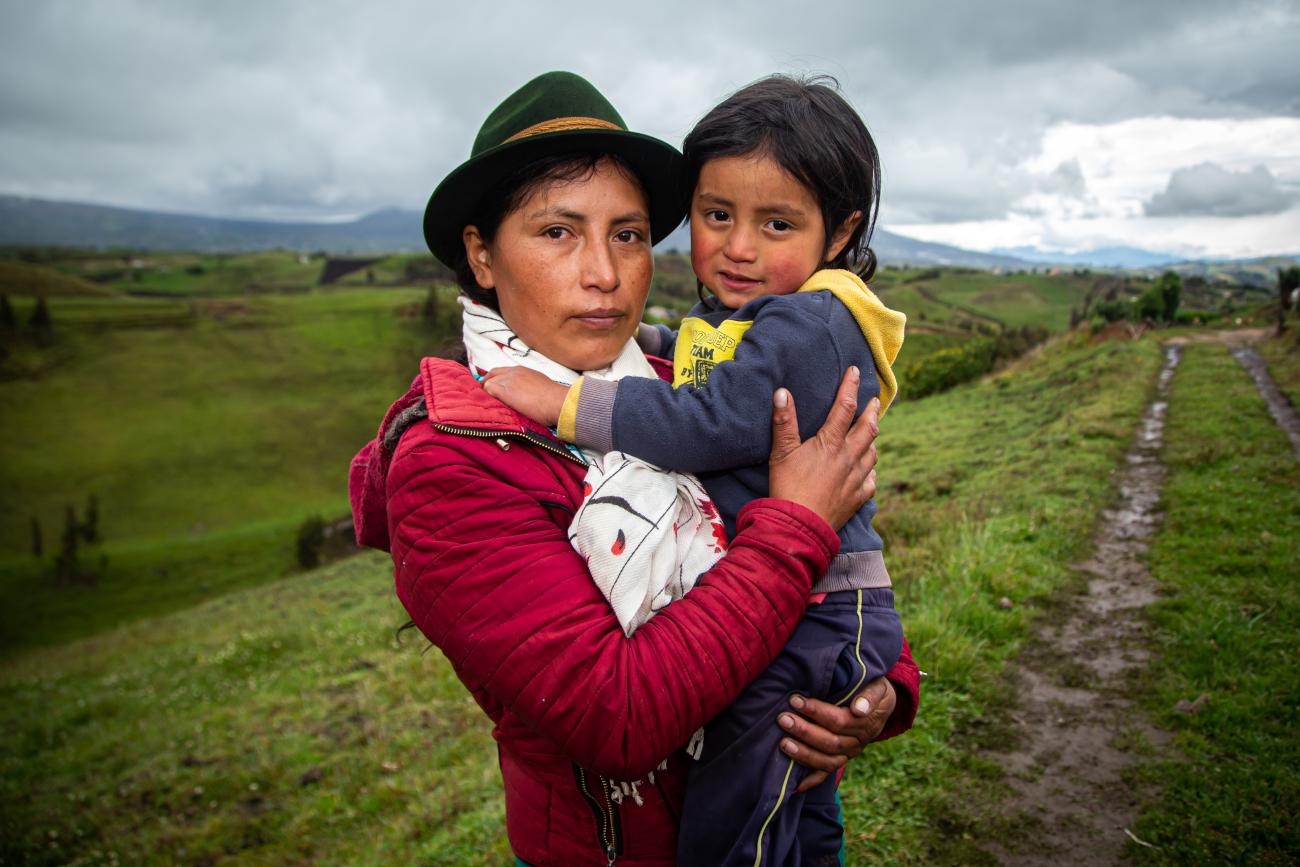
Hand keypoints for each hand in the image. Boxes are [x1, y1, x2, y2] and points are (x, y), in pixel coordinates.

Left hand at [481, 367, 569, 427]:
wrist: (558, 402)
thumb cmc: (555, 399)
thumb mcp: (541, 386)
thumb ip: (530, 387)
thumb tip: (527, 395)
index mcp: (524, 370)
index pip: (503, 371)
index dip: (496, 379)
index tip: (494, 388)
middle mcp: (514, 371)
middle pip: (492, 373)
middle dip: (487, 383)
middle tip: (485, 395)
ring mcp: (508, 380)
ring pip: (488, 382)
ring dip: (486, 392)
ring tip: (486, 403)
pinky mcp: (504, 390)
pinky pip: (488, 390)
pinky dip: (486, 396)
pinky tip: (488, 404)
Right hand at [768, 366, 879, 530]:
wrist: (800, 527)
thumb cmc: (788, 488)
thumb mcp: (781, 452)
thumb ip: (784, 422)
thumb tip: (782, 392)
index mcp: (831, 443)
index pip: (844, 407)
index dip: (850, 386)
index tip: (855, 370)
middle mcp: (849, 458)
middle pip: (868, 428)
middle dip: (872, 411)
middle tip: (875, 400)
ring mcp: (856, 479)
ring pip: (872, 453)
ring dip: (873, 440)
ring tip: (872, 432)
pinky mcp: (857, 498)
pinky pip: (871, 481)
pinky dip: (871, 471)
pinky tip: (868, 470)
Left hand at [777, 676, 896, 792]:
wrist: (880, 705)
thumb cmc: (873, 689)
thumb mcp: (878, 687)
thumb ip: (870, 696)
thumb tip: (859, 709)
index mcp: (866, 724)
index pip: (840, 721)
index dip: (817, 712)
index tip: (795, 700)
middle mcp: (857, 743)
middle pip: (830, 742)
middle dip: (805, 731)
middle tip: (783, 719)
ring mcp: (848, 754)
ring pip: (827, 760)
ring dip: (804, 754)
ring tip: (783, 743)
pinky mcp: (840, 761)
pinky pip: (826, 774)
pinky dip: (811, 781)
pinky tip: (795, 785)